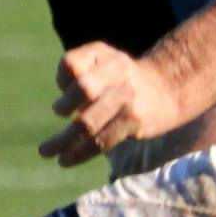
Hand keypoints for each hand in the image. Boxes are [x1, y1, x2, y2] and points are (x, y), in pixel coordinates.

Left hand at [38, 42, 184, 167]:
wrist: (169, 88)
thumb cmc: (125, 77)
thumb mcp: (105, 61)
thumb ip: (80, 71)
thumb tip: (61, 108)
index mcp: (104, 56)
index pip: (72, 64)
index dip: (61, 79)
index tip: (63, 93)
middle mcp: (117, 74)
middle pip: (84, 90)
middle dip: (64, 106)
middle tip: (57, 113)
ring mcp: (127, 99)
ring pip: (89, 123)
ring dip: (63, 141)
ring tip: (46, 151)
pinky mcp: (134, 122)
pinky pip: (102, 141)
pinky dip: (80, 153)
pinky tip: (65, 160)